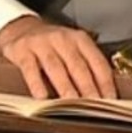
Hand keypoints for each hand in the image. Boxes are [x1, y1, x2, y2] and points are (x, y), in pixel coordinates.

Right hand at [0, 16, 116, 99]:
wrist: (21, 28)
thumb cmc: (53, 44)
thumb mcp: (73, 47)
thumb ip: (86, 64)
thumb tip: (103, 91)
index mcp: (80, 39)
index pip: (97, 61)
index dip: (104, 81)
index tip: (109, 98)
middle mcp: (63, 39)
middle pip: (78, 66)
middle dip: (87, 87)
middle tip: (93, 104)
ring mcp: (43, 44)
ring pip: (56, 68)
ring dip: (65, 87)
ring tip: (71, 103)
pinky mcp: (23, 51)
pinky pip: (30, 68)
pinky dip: (36, 83)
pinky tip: (41, 96)